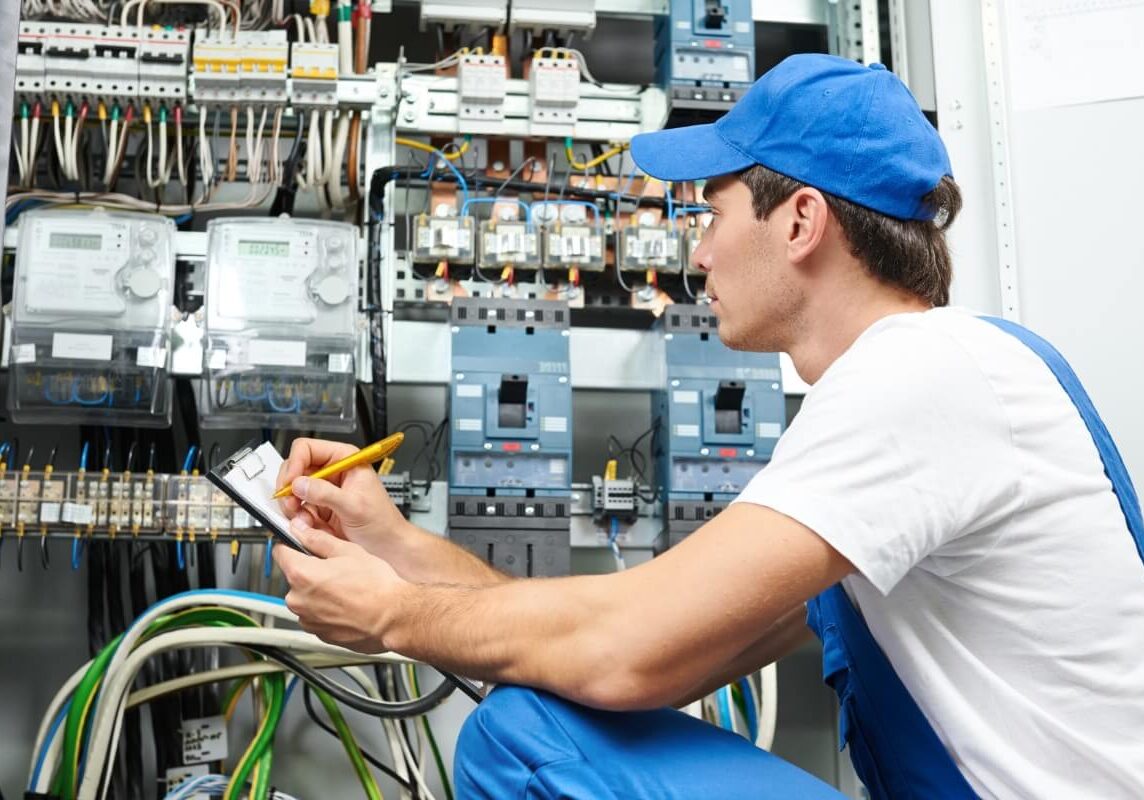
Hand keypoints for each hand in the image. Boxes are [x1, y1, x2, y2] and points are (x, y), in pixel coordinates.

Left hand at [274, 525, 406, 652]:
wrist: (393, 617)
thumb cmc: (376, 587)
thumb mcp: (348, 551)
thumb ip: (318, 539)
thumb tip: (302, 531)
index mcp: (302, 574)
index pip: (280, 552)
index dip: (292, 545)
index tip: (300, 545)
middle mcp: (298, 600)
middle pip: (295, 577)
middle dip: (311, 571)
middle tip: (337, 568)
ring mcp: (308, 619)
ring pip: (306, 598)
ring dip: (319, 593)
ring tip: (346, 589)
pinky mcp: (319, 633)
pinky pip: (316, 616)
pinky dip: (327, 610)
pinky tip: (347, 604)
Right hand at [276, 438, 409, 557]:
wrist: (386, 547)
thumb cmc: (381, 522)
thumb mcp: (354, 506)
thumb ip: (326, 494)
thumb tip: (299, 484)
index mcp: (344, 459)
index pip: (307, 448)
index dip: (295, 464)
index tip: (291, 483)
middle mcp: (331, 471)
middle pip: (295, 468)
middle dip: (290, 487)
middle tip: (292, 503)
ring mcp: (323, 490)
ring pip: (292, 490)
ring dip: (292, 504)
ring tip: (302, 517)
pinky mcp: (318, 507)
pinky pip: (297, 508)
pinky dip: (297, 517)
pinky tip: (308, 524)